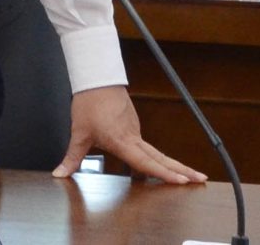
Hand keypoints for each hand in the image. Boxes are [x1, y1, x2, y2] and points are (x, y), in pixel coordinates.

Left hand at [56, 87, 206, 181]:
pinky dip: (156, 156)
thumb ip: (72, 158)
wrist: (96, 78)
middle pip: (161, 157)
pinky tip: (160, 164)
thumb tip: (59, 173)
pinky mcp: (133, 124)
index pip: (146, 162)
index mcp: (122, 141)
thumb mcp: (78, 133)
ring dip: (171, 164)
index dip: (163, 174)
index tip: (181, 181)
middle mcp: (133, 136)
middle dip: (181, 170)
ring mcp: (136, 130)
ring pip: (156, 151)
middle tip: (200, 180)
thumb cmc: (89, 102)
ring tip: (187, 176)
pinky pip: (146, 145)